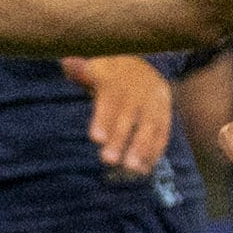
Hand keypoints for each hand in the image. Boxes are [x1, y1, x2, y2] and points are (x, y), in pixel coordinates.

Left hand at [64, 55, 170, 174]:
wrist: (139, 62)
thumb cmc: (107, 72)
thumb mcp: (94, 65)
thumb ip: (80, 69)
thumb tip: (67, 64)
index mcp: (118, 76)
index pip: (110, 98)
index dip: (104, 118)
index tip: (95, 138)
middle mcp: (138, 87)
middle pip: (129, 114)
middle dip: (119, 138)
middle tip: (108, 160)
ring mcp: (154, 99)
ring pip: (149, 124)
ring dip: (141, 148)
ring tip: (131, 169)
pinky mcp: (165, 110)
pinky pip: (162, 131)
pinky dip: (155, 150)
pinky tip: (145, 168)